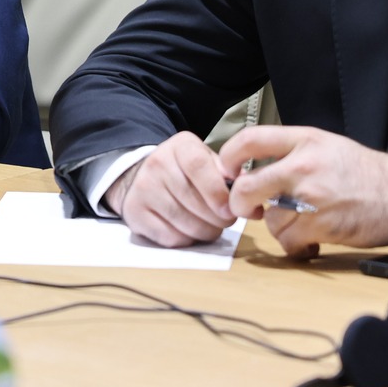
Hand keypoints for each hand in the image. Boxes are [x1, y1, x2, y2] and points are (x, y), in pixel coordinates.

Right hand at [108, 132, 236, 246]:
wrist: (141, 176)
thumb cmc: (185, 172)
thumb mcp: (207, 161)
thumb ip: (230, 177)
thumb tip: (253, 199)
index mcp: (180, 146)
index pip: (199, 166)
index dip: (218, 192)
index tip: (231, 209)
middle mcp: (157, 163)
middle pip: (194, 201)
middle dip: (218, 219)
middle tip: (224, 220)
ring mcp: (142, 189)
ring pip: (185, 223)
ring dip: (205, 231)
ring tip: (209, 225)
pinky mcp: (134, 213)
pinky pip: (171, 237)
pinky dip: (186, 239)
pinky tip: (188, 230)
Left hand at [219, 124, 387, 257]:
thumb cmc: (368, 174)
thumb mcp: (328, 147)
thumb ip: (292, 155)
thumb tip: (255, 174)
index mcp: (304, 140)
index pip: (251, 140)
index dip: (228, 156)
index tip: (226, 171)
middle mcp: (304, 165)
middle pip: (248, 186)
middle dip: (240, 202)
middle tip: (247, 209)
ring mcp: (312, 197)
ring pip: (269, 219)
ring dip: (279, 228)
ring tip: (302, 225)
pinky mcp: (322, 225)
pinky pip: (288, 241)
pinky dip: (295, 247)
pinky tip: (310, 243)